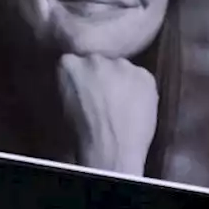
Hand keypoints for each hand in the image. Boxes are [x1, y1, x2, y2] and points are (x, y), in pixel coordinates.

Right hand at [57, 54, 158, 175]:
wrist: (111, 150)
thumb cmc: (82, 133)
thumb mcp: (65, 102)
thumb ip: (72, 82)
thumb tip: (80, 80)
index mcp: (70, 64)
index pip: (76, 62)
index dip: (83, 77)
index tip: (85, 90)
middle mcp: (95, 58)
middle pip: (100, 62)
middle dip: (102, 76)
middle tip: (104, 98)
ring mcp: (122, 64)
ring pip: (122, 68)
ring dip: (122, 81)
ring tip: (122, 105)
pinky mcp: (144, 74)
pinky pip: (141, 78)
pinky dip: (140, 89)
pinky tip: (135, 108)